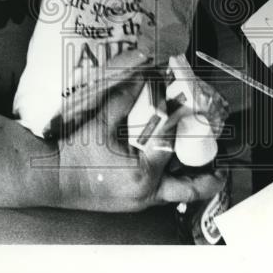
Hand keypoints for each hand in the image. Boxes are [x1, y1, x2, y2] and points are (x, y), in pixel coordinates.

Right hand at [57, 68, 224, 212]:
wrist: (49, 179)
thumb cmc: (72, 152)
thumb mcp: (99, 121)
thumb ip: (123, 96)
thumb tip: (142, 70)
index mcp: (141, 173)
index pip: (172, 145)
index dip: (181, 122)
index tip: (187, 105)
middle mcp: (145, 193)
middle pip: (190, 188)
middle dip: (210, 177)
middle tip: (223, 163)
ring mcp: (139, 202)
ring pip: (177, 194)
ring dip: (191, 179)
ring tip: (207, 166)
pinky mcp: (131, 203)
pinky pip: (160, 194)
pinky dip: (171, 181)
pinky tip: (173, 167)